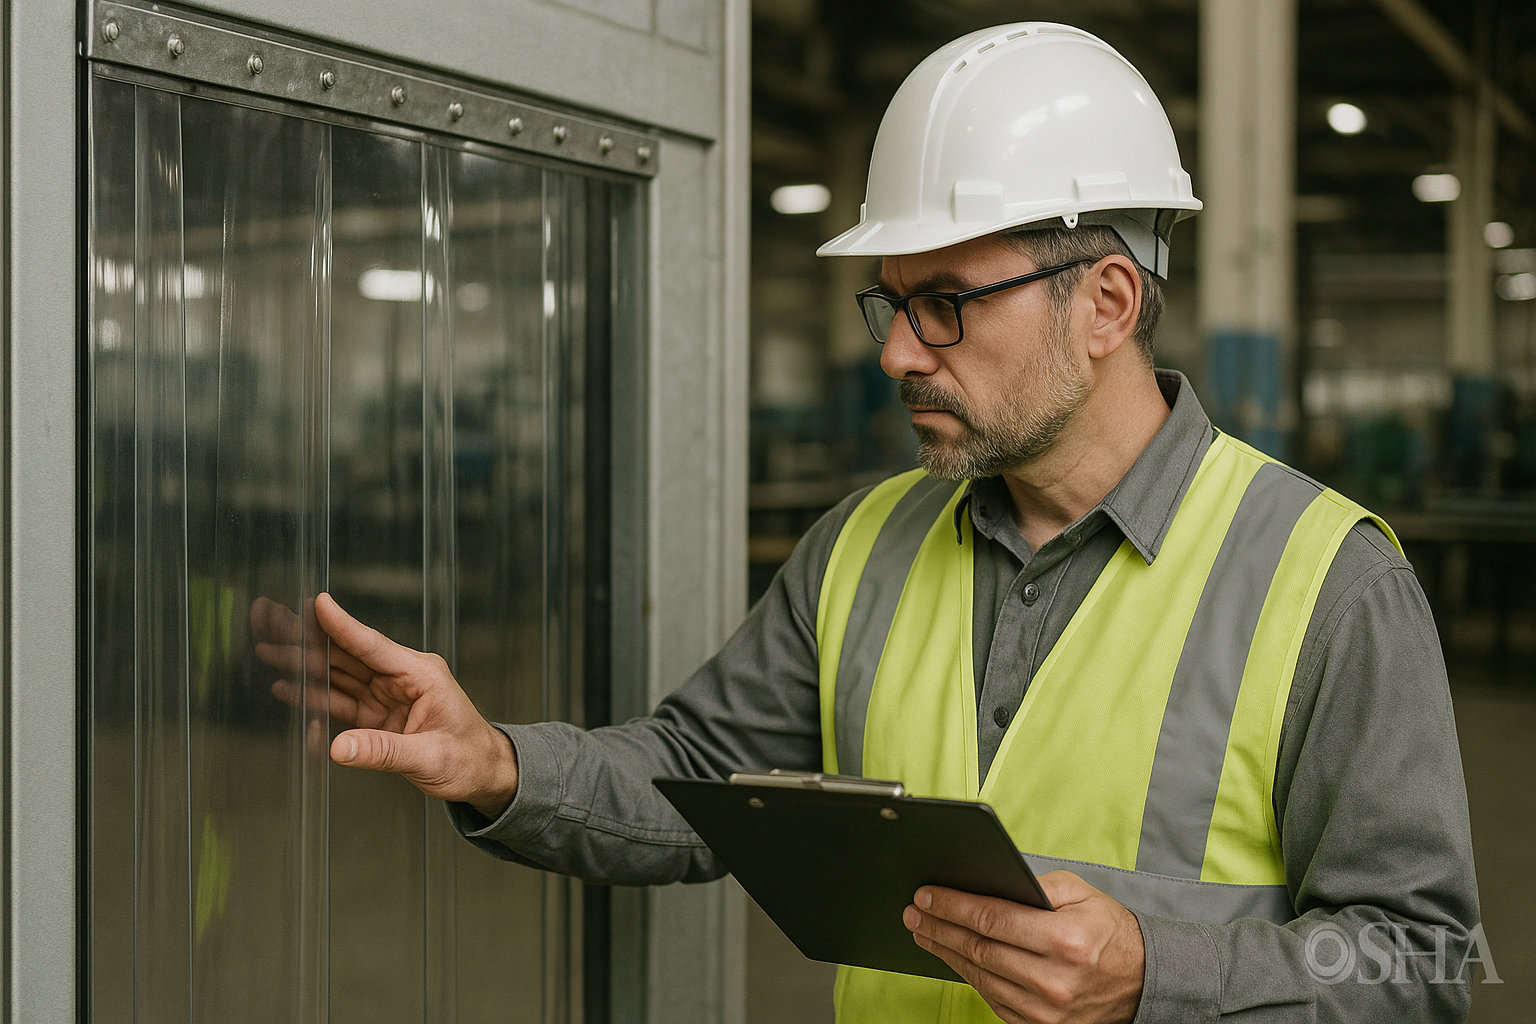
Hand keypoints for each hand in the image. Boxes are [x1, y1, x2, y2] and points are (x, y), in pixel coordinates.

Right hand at [250, 593, 519, 818]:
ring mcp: (388, 695)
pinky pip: (342, 701)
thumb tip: (339, 748)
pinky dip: (315, 695)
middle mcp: (401, 678)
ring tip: (266, 649)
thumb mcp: (429, 757)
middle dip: (307, 637)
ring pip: (339, 674)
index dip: (341, 626)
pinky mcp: (379, 714)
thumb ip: (382, 752)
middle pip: (347, 653)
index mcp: (420, 675)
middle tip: (271, 618)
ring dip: (303, 663)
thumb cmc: (469, 758)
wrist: (484, 774)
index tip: (315, 603)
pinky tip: (287, 688)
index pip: (373, 646)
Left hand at [902, 871, 1144, 1023]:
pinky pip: (993, 1000)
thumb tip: (989, 881)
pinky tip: (954, 958)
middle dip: (939, 928)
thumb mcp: (1081, 894)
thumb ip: (1037, 885)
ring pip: (980, 977)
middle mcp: (1053, 980)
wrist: (1144, 983)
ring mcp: (1046, 1010)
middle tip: (914, 913)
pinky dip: (969, 977)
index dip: (953, 906)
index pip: (992, 918)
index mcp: (1064, 940)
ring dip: (946, 953)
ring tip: (924, 932)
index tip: (926, 895)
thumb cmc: (1110, 933)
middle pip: (978, 949)